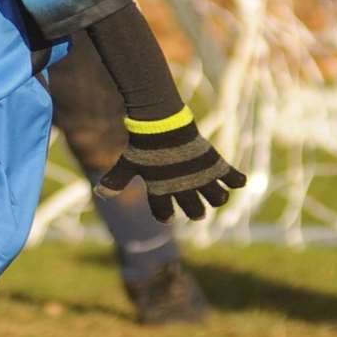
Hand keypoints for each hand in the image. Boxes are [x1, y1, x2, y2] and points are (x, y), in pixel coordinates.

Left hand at [96, 107, 246, 220]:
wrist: (161, 122)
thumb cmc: (143, 144)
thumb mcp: (128, 163)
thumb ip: (116, 180)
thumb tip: (99, 194)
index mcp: (161, 190)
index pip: (164, 213)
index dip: (164, 214)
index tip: (166, 214)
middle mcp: (183, 188)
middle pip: (195, 212)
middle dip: (196, 212)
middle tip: (196, 210)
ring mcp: (200, 177)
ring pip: (218, 199)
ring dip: (217, 198)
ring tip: (215, 194)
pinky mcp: (214, 164)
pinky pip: (233, 178)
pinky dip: (237, 180)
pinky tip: (236, 180)